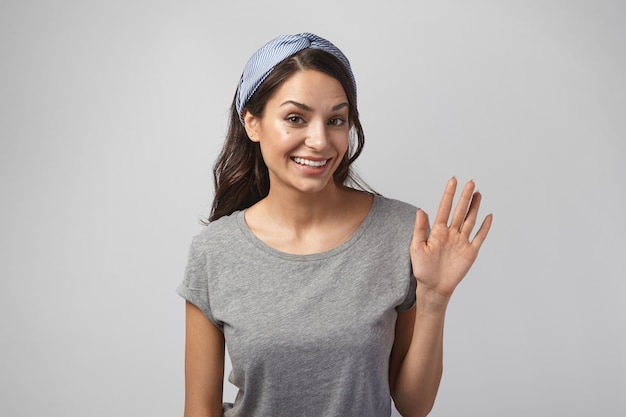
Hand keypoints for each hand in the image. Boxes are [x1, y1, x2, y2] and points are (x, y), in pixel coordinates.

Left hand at [410, 177, 492, 298]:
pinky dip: (485, 227)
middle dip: (464, 197)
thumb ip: (419, 229)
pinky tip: (488, 216)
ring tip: (478, 193)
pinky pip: (479, 237)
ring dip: (474, 207)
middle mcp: (451, 233)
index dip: (449, 194)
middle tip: (470, 182)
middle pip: (460, 211)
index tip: (453, 180)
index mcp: (437, 231)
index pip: (444, 208)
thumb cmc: (422, 269)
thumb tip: (421, 209)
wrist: (433, 287)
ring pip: (470, 220)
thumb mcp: (417, 248)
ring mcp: (461, 242)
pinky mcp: (470, 252)